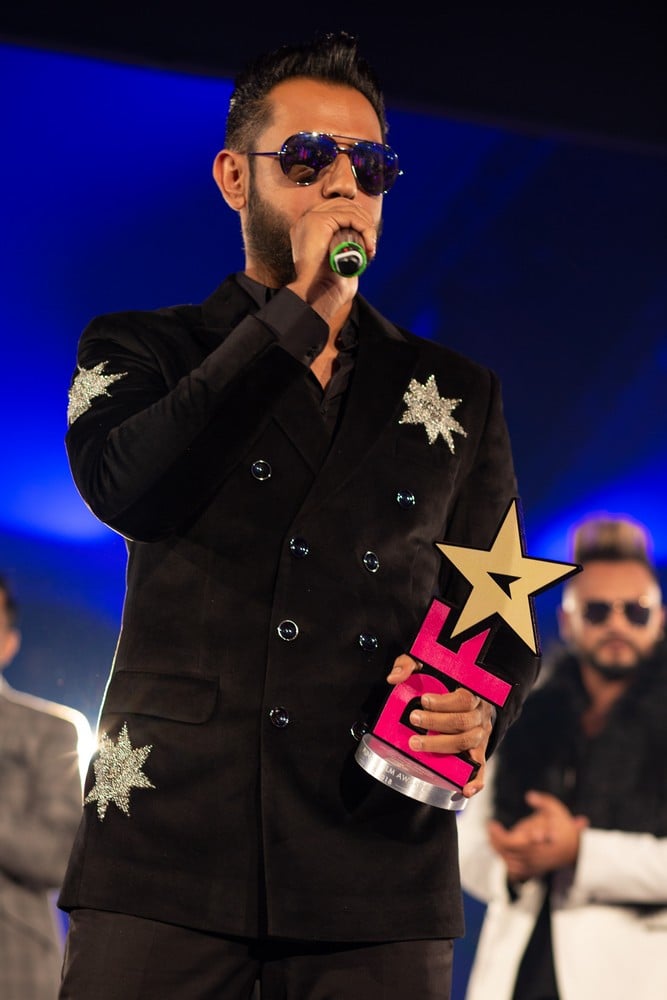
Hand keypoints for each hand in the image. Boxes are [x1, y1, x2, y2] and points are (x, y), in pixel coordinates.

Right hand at [286, 199, 377, 322]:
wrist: (316, 294)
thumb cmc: (327, 284)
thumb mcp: (336, 262)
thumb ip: (343, 251)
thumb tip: (361, 247)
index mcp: (307, 227)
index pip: (337, 210)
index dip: (357, 221)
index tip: (368, 241)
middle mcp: (306, 219)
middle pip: (344, 204)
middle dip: (363, 221)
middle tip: (372, 243)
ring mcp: (310, 218)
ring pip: (348, 208)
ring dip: (366, 225)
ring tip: (371, 246)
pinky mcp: (318, 221)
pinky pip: (349, 216)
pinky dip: (364, 227)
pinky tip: (368, 243)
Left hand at [386, 653, 494, 797]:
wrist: (470, 697)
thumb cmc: (444, 681)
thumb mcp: (427, 664)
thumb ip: (409, 665)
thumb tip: (393, 677)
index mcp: (472, 692)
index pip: (464, 698)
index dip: (444, 702)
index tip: (423, 700)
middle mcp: (479, 715)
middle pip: (463, 722)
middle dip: (436, 723)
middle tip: (413, 720)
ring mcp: (480, 734)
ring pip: (467, 743)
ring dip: (441, 745)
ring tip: (416, 744)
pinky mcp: (478, 752)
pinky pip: (481, 768)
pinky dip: (476, 780)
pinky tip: (464, 790)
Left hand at [488, 791, 589, 880]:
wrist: (576, 848)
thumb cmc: (564, 827)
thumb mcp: (556, 810)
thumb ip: (543, 802)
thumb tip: (529, 796)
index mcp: (538, 842)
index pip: (511, 843)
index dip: (498, 835)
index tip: (491, 824)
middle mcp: (534, 857)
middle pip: (506, 852)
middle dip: (495, 840)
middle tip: (490, 827)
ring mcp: (533, 866)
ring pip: (508, 862)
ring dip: (497, 849)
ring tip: (492, 835)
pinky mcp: (533, 872)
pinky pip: (514, 873)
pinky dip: (505, 862)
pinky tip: (500, 850)